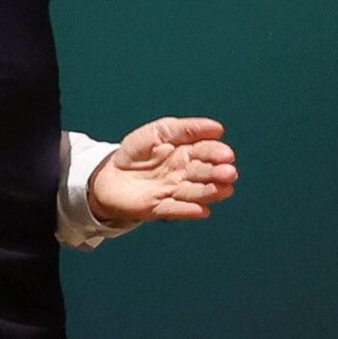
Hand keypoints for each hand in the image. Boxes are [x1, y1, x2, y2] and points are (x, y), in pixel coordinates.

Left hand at [88, 117, 236, 222]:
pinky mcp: (158, 207)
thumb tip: (218, 128)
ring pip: (195, 193)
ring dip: (210, 192)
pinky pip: (174, 209)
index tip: (226, 155)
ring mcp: (173, 191)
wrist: (109, 174)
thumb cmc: (136, 152)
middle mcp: (184, 174)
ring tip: (224, 190)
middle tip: (228, 173)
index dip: (216, 153)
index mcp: (186, 153)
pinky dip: (188, 210)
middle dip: (217, 173)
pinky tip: (201, 210)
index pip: (206, 152)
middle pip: (204, 173)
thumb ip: (185, 129)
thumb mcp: (158, 132)